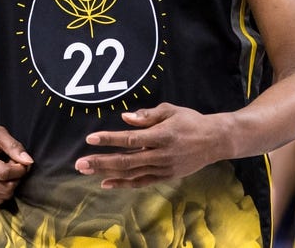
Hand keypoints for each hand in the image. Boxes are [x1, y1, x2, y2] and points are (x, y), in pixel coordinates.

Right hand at [0, 118, 32, 203]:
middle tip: (14, 164)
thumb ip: (13, 146)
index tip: (21, 160)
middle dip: (16, 178)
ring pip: (3, 196)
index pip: (4, 173)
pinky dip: (3, 189)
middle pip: (5, 189)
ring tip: (5, 168)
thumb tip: (29, 162)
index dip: (19, 169)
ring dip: (10, 184)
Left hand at [74, 103, 228, 188]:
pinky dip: (123, 183)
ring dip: (107, 173)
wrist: (215, 141)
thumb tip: (125, 117)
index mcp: (162, 136)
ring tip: (86, 171)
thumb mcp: (170, 110)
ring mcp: (164, 168)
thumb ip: (147, 115)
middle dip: (101, 162)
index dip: (110, 139)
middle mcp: (161, 155)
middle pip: (126, 161)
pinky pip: (141, 182)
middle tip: (80, 163)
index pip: (130, 139)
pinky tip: (106, 182)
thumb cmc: (190, 121)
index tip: (91, 138)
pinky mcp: (166, 176)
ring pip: (131, 174)